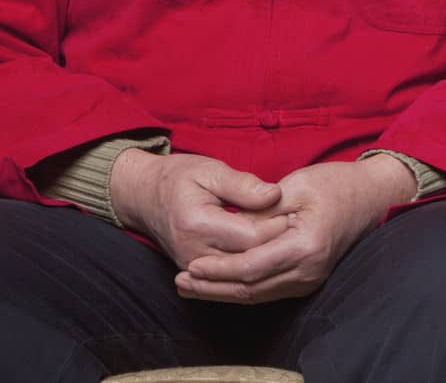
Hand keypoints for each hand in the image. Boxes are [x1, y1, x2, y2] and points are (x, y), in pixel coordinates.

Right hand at [109, 150, 287, 270]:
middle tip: (301, 227)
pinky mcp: (198, 273)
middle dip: (278, 244)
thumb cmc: (179, 178)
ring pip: (244, 273)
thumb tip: (274, 194)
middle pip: (250, 259)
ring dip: (268, 258)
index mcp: (198, 224)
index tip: (298, 213)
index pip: (251, 236)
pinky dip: (254, 265)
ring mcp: (194, 267)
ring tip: (290, 238)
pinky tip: (271, 251)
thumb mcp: (210, 170)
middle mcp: (194, 253)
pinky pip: (233, 276)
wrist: (144, 197)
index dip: (278, 226)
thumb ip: (242, 185)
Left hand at [176, 154, 417, 302]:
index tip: (190, 266)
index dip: (218, 270)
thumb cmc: (337, 184)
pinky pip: (269, 290)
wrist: (373, 196)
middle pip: (251, 288)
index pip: (251, 267)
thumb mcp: (296, 185)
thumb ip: (261, 209)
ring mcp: (311, 278)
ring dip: (223, 292)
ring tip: (191, 286)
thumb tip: (230, 226)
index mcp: (306, 246)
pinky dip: (242, 288)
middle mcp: (309, 270)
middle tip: (181, 282)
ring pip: (258, 294)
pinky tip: (221, 283)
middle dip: (213, 287)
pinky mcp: (309, 278)